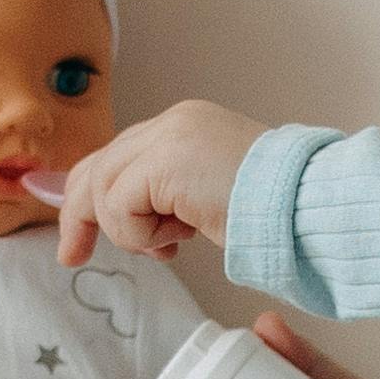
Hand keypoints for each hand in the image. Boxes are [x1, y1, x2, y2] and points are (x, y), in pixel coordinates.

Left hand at [48, 101, 264, 264]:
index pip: (117, 156)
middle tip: (73, 256)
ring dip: (131, 233)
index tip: (78, 235)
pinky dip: (140, 234)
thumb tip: (128, 222)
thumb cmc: (274, 213)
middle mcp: (173, 122)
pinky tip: (179, 237)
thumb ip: (167, 197)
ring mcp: (168, 136)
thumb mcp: (205, 199)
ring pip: (104, 191)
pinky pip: (119, 207)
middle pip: (98, 167)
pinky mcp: (164, 162)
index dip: (89, 196)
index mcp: (185, 127)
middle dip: (79, 216)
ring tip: (171, 243)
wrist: (306, 207)